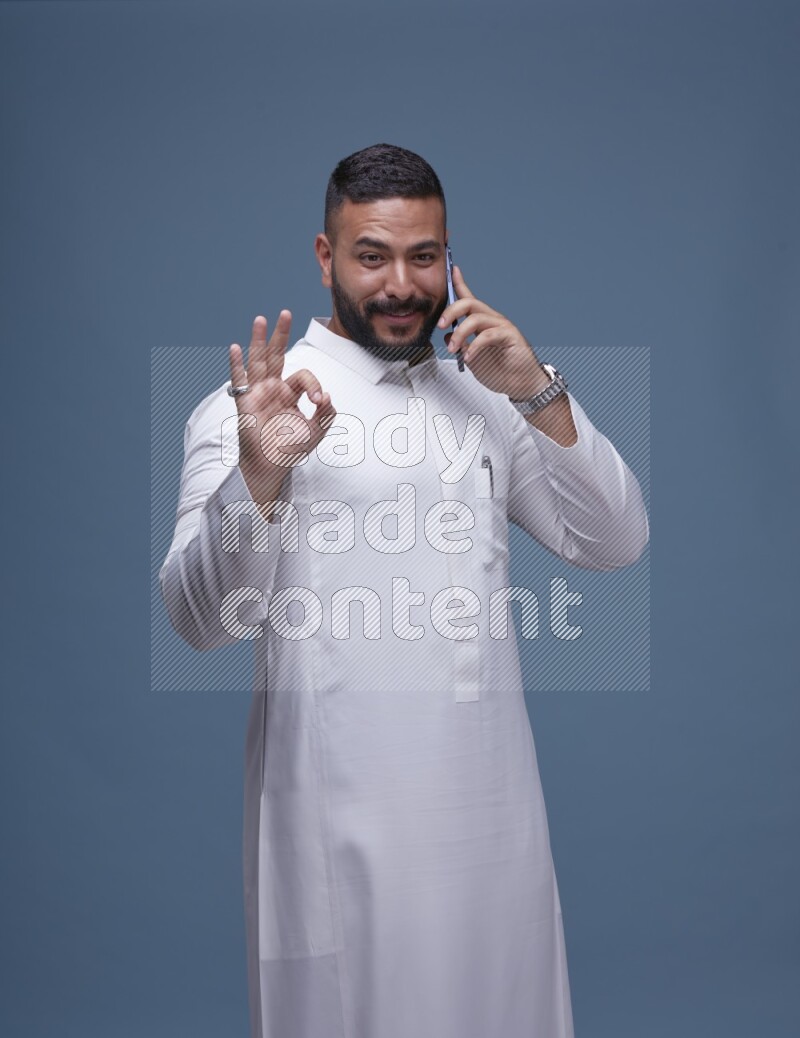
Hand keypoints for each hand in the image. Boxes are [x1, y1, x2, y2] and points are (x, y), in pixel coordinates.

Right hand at [229, 312, 335, 505]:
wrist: (272, 467)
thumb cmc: (291, 448)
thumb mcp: (317, 430)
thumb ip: (327, 414)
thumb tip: (328, 396)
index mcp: (290, 393)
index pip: (304, 376)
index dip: (315, 385)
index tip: (319, 403)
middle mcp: (273, 388)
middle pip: (277, 355)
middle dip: (281, 334)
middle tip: (286, 313)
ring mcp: (257, 393)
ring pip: (258, 361)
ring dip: (259, 340)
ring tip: (261, 319)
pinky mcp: (245, 403)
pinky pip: (239, 381)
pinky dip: (236, 365)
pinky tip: (234, 348)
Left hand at [437, 266, 548, 399]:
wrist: (520, 384)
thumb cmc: (500, 370)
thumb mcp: (471, 358)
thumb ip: (460, 346)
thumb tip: (447, 335)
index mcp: (482, 322)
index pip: (468, 298)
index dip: (459, 283)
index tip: (451, 269)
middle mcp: (492, 320)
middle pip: (469, 303)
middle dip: (451, 311)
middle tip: (440, 325)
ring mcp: (501, 326)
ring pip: (475, 318)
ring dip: (460, 333)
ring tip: (454, 349)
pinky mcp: (509, 336)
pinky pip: (488, 335)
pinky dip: (475, 346)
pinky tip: (469, 358)